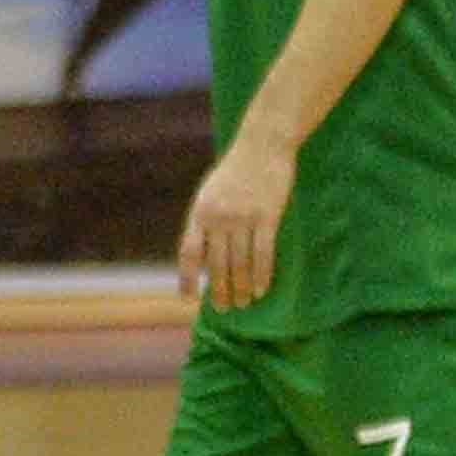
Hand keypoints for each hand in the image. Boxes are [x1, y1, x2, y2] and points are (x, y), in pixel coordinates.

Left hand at [177, 132, 293, 309]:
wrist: (262, 145)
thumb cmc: (235, 172)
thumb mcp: (209, 194)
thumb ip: (205, 223)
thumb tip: (203, 259)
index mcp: (199, 213)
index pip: (188, 253)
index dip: (187, 277)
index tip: (188, 298)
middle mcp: (218, 218)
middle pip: (216, 264)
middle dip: (218, 290)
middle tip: (223, 309)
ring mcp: (243, 218)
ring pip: (240, 263)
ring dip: (240, 288)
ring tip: (242, 304)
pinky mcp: (268, 217)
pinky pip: (263, 253)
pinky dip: (261, 275)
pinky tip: (260, 290)